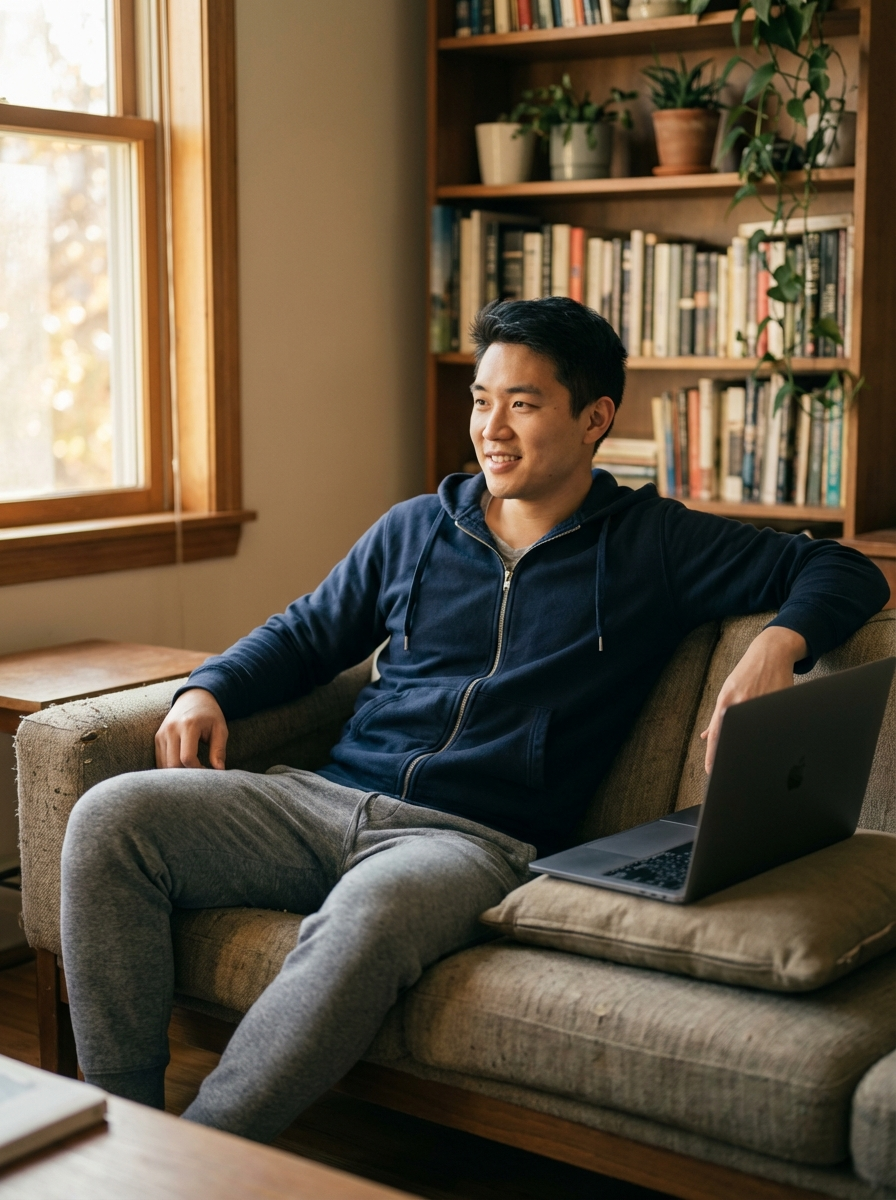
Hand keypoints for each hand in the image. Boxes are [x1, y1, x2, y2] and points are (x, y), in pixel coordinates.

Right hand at [155, 688, 227, 768]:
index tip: (208, 771)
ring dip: (177, 773)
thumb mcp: (220, 729)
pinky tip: (183, 767)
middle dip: (186, 774)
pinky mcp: (157, 737)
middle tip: (199, 774)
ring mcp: (162, 733)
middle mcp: (171, 729)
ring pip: (164, 764)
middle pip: (173, 764)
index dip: (197, 770)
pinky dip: (170, 768)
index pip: (187, 758)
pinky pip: (160, 760)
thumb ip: (219, 750)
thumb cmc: (210, 715)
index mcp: (188, 725)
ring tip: (192, 770)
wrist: (194, 697)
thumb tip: (219, 771)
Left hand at [701, 626, 807, 773]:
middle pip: (735, 736)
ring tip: (752, 761)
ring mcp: (761, 703)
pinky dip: (772, 733)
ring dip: (752, 746)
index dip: (713, 756)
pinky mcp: (778, 701)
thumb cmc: (747, 674)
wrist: (771, 653)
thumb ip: (718, 716)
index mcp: (726, 703)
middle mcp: (741, 703)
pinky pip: (774, 723)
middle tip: (731, 771)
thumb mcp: (727, 691)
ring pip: (755, 732)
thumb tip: (706, 736)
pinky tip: (772, 741)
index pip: (717, 735)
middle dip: (732, 755)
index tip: (712, 772)